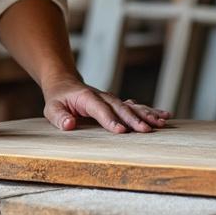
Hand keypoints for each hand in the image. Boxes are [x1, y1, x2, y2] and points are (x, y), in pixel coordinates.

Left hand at [40, 75, 171, 132]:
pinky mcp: (117, 104)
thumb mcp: (51, 107)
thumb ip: (59, 117)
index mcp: (87, 97)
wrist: (65, 83)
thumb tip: (69, 125)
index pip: (100, 109)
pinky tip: (164, 116)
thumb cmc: (58, 98)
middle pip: (121, 107)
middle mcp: (103, 96)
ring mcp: (112, 99)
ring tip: (162, 122)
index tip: (121, 131)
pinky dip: (150, 111)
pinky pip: (136, 107)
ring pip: (132, 106)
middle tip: (146, 130)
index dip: (110, 120)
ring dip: (147, 114)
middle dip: (134, 119)